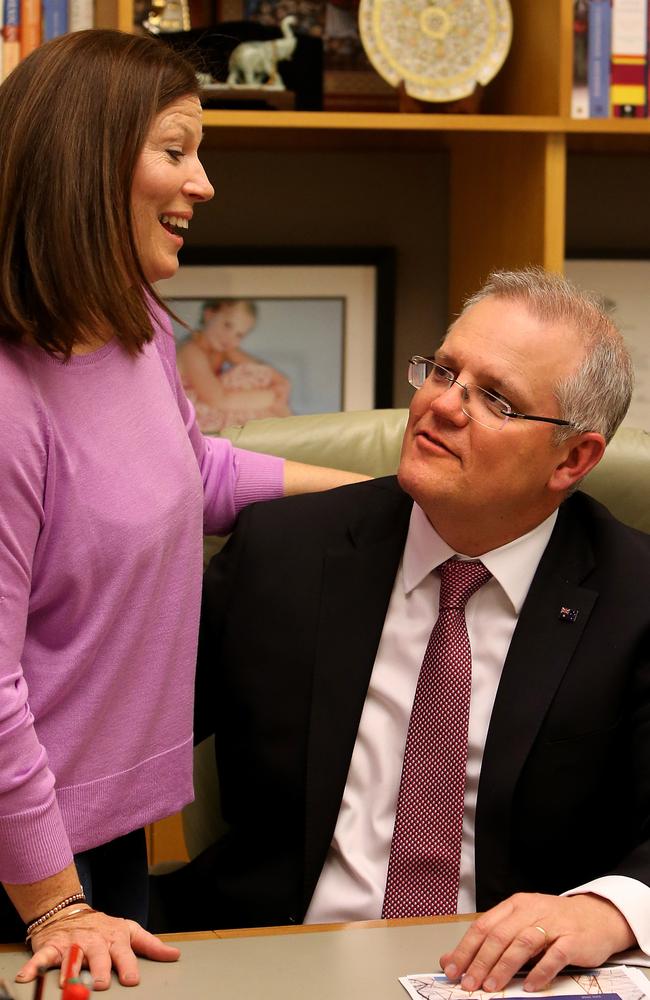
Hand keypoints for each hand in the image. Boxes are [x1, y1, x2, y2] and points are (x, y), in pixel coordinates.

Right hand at [16, 906, 179, 989]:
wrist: (69, 912)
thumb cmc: (103, 928)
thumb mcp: (129, 931)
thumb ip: (151, 945)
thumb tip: (175, 955)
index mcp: (115, 937)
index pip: (124, 952)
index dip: (128, 965)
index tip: (132, 979)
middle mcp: (94, 940)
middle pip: (98, 956)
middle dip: (99, 969)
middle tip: (100, 984)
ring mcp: (73, 942)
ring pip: (72, 957)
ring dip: (70, 969)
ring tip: (68, 984)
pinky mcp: (52, 947)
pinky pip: (41, 958)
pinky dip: (33, 967)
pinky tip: (26, 978)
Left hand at [440, 893, 635, 991]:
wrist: (597, 917)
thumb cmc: (554, 923)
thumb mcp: (520, 925)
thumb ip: (490, 940)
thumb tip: (452, 958)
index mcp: (515, 906)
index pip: (484, 926)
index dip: (466, 949)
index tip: (453, 969)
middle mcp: (531, 911)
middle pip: (500, 935)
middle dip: (481, 962)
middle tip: (469, 984)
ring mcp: (553, 924)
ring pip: (523, 943)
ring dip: (504, 966)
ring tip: (491, 986)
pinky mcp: (573, 940)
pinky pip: (554, 955)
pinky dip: (540, 971)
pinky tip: (529, 985)